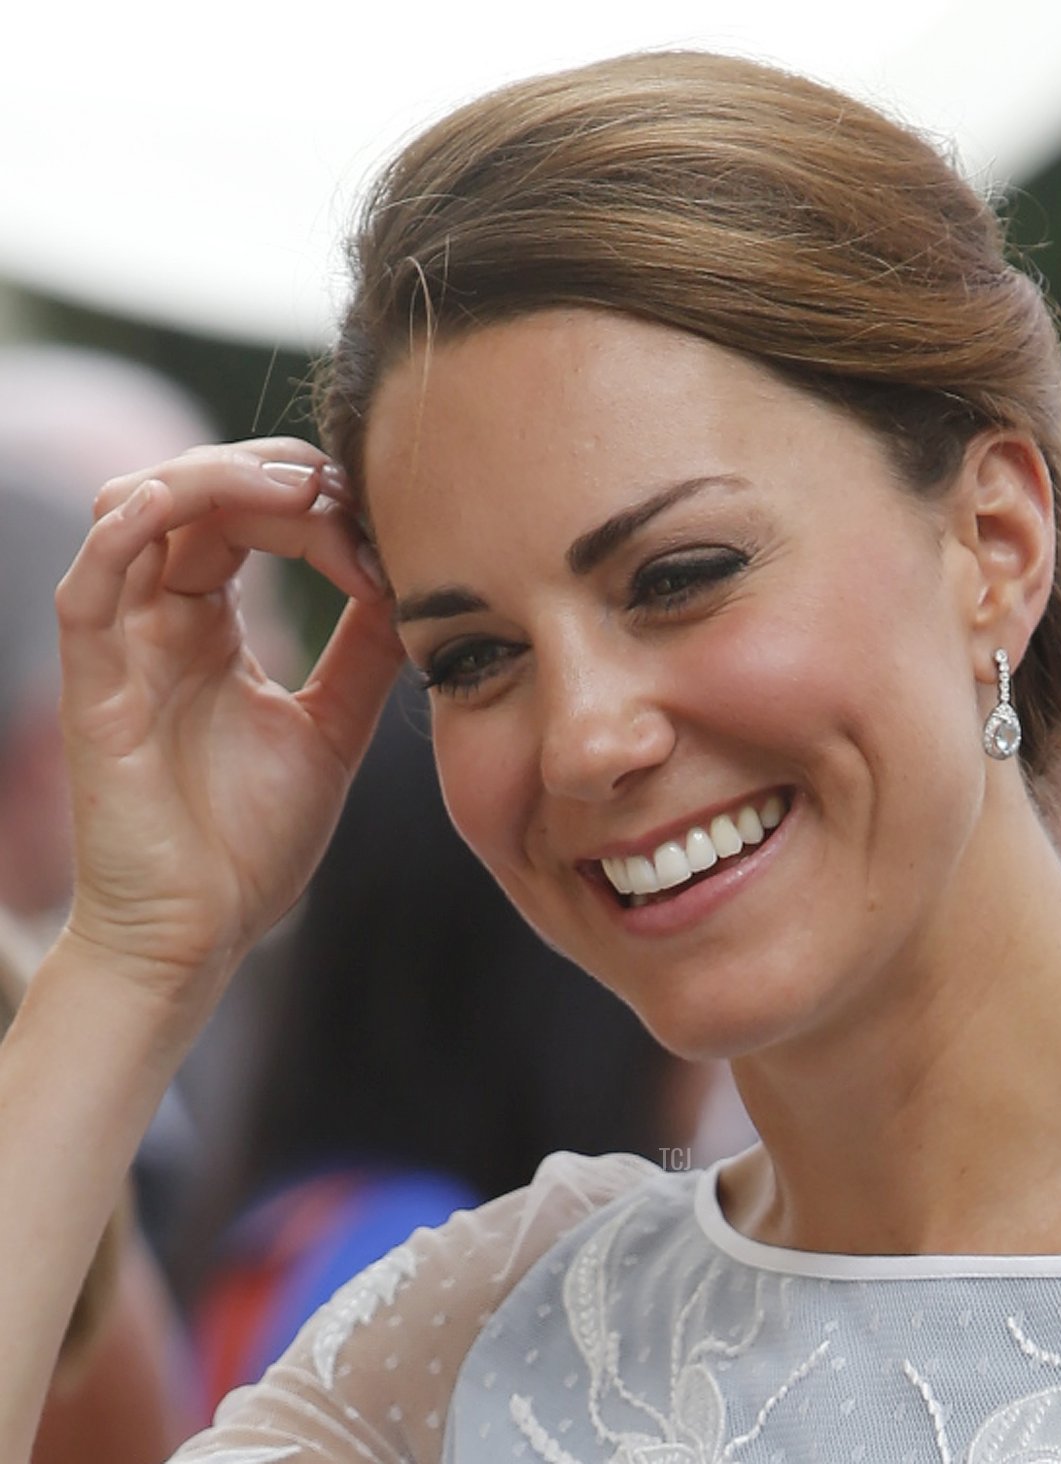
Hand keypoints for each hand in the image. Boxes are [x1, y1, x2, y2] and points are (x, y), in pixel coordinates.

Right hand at [55, 439, 403, 1016]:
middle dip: (273, 474)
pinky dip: (129, 526)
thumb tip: (408, 580)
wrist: (201, 934)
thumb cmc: (252, 841)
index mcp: (209, 624)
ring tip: (295, 494)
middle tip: (342, 490)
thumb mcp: (333, 726)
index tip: (382, 538)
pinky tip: (184, 505)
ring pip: (135, 508)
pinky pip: (90, 581)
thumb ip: (362, 651)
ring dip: (214, 479)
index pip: (247, 517)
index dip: (313, 505)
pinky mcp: (93, 684)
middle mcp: (159, 620)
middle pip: (196, 493)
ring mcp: (122, 645)